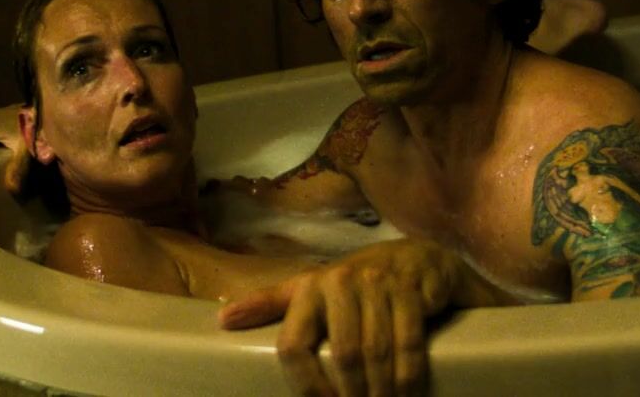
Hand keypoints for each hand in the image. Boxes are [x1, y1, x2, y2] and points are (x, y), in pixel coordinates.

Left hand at [218, 239, 505, 395]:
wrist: (417, 257)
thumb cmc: (356, 281)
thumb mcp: (310, 289)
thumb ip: (270, 303)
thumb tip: (222, 320)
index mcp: (309, 288)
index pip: (293, 346)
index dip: (305, 386)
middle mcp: (341, 281)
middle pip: (342, 354)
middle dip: (352, 394)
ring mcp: (379, 283)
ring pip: (376, 352)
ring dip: (381, 391)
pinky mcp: (412, 289)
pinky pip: (409, 343)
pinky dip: (409, 376)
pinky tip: (407, 394)